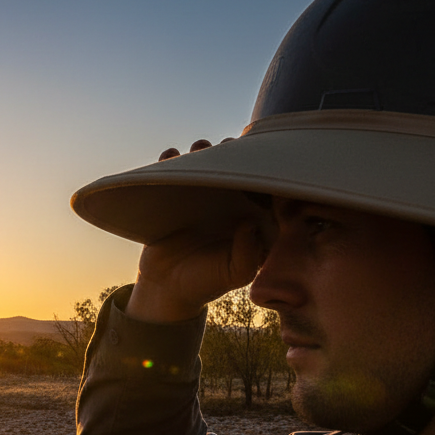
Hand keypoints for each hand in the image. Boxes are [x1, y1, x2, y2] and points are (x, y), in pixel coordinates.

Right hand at [126, 138, 263, 322]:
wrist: (167, 288)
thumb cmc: (206, 283)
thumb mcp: (233, 274)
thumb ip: (247, 254)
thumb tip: (250, 223)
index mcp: (252, 218)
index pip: (266, 190)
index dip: (267, 175)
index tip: (262, 164)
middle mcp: (231, 203)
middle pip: (237, 170)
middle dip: (235, 154)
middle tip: (230, 146)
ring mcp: (203, 198)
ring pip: (207, 166)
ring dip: (204, 152)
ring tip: (200, 148)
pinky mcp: (176, 196)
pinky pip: (173, 172)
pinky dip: (170, 161)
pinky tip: (171, 156)